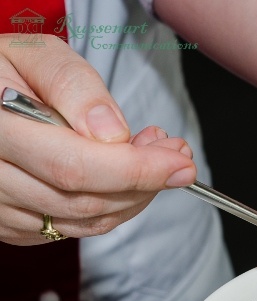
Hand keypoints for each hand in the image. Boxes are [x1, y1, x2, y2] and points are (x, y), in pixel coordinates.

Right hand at [0, 35, 196, 245]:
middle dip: (144, 182)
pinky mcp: (11, 226)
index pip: (73, 166)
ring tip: (154, 158)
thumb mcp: (35, 55)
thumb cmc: (3, 70)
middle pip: (84, 201)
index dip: (136, 169)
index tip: (180, 161)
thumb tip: (113, 133)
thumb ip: (74, 86)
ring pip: (85, 222)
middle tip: (175, 154)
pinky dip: (114, 206)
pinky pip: (75, 229)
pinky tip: (124, 175)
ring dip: (135, 196)